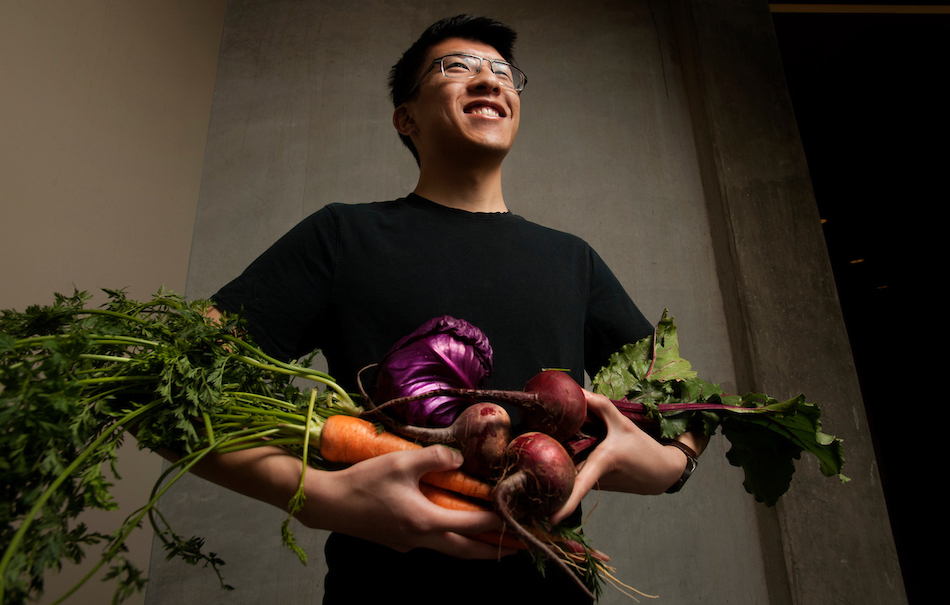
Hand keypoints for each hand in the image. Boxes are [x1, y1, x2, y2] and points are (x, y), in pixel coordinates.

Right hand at [296, 445, 514, 558]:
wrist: (326, 503)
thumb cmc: (362, 482)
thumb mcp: (400, 462)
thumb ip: (434, 457)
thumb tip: (459, 457)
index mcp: (426, 521)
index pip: (473, 524)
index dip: (498, 520)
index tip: (518, 517)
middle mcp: (420, 539)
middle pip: (466, 550)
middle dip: (494, 550)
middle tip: (518, 547)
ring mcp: (407, 543)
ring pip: (449, 549)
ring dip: (473, 546)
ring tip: (492, 540)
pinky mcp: (396, 540)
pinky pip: (431, 542)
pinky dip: (450, 538)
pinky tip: (451, 526)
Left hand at [549, 390, 692, 523]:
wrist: (662, 472)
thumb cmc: (643, 448)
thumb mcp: (623, 423)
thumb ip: (599, 405)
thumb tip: (576, 391)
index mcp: (601, 463)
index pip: (580, 486)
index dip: (566, 503)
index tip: (551, 520)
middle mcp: (594, 477)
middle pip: (565, 472)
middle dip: (545, 467)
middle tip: (520, 451)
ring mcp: (594, 483)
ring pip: (570, 470)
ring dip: (558, 460)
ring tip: (538, 438)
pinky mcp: (595, 484)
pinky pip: (577, 471)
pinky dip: (569, 460)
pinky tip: (563, 445)